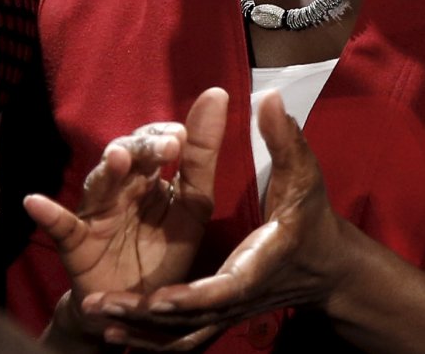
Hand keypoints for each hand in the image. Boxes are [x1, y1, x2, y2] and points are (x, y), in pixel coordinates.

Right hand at [25, 89, 226, 311]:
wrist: (141, 305)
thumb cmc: (166, 248)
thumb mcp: (194, 203)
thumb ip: (202, 156)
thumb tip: (216, 94)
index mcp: (150, 176)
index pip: (154, 141)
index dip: (165, 136)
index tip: (182, 138)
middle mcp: (121, 188)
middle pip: (126, 156)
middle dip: (144, 148)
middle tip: (168, 147)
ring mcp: (96, 214)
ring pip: (99, 184)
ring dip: (108, 170)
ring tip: (118, 157)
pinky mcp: (77, 244)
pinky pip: (61, 227)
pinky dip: (48, 214)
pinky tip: (35, 202)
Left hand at [87, 92, 350, 350]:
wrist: (325, 265)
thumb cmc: (310, 217)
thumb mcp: (304, 174)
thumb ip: (284, 139)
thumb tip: (266, 96)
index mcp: (261, 263)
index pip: (224, 290)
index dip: (190, 298)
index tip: (158, 300)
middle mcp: (240, 296)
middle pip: (190, 319)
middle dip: (144, 315)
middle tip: (103, 305)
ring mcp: (228, 312)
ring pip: (179, 336)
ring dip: (138, 331)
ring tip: (100, 318)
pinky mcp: (220, 318)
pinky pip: (180, 341)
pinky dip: (148, 342)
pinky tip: (115, 334)